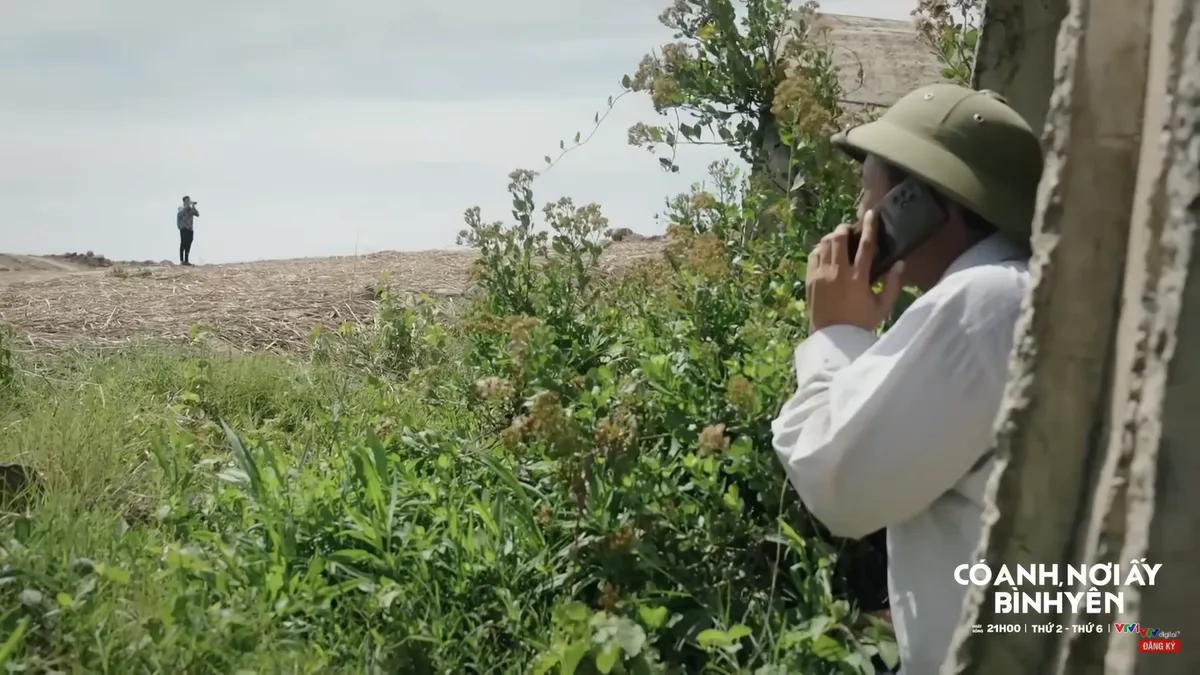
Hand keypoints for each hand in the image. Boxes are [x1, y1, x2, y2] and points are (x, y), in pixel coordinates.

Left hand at [805, 210, 904, 331]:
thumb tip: (900, 263)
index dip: (869, 226)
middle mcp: (838, 273)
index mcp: (858, 278)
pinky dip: (819, 249)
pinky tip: (825, 251)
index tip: (871, 214)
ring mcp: (821, 275)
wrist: (833, 339)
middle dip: (844, 228)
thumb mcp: (882, 307)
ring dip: (831, 237)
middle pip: (839, 238)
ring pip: (824, 244)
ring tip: (838, 239)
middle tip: (849, 229)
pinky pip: (813, 255)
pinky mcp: (810, 280)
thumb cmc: (861, 323)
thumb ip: (893, 284)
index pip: (866, 245)